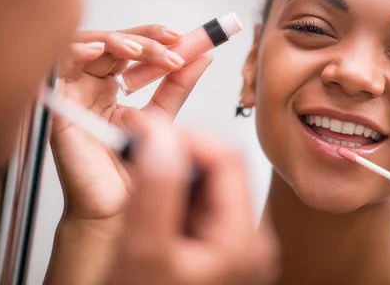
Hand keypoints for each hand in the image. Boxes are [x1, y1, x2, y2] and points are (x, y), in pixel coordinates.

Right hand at [51, 25, 212, 220]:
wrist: (119, 207)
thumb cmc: (134, 169)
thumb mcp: (162, 117)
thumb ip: (178, 86)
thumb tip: (202, 57)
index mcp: (112, 86)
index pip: (131, 49)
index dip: (155, 38)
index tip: (183, 37)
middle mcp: (91, 86)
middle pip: (112, 43)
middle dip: (144, 39)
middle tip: (171, 43)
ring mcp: (73, 93)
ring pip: (87, 47)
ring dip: (116, 42)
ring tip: (141, 51)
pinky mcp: (57, 106)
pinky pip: (58, 68)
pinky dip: (77, 51)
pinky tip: (99, 50)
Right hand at [104, 112, 278, 284]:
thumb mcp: (143, 254)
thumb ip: (155, 192)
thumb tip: (163, 136)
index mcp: (244, 242)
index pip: (227, 157)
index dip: (186, 138)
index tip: (148, 135)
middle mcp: (249, 243)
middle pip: (221, 169)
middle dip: (178, 157)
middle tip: (140, 154)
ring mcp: (236, 248)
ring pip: (208, 186)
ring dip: (174, 177)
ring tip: (143, 189)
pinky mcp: (219, 250)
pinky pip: (202, 207)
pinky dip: (176, 198)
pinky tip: (154, 212)